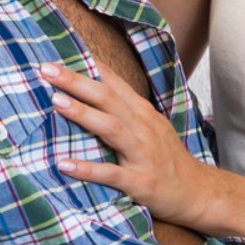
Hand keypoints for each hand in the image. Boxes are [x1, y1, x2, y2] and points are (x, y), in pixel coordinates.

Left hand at [44, 62, 219, 225]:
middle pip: (108, 98)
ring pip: (111, 128)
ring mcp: (142, 154)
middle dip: (77, 82)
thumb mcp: (150, 126)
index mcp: (142, 112)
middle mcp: (142, 128)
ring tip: (55, 102)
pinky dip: (87, 169)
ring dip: (83, 114)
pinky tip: (64, 164)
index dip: (88, 66)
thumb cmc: (167, 158)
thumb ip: (124, 110)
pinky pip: (111, 174)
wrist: (196, 191)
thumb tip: (93, 93)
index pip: (113, 82)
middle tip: (47, 69)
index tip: (60, 53)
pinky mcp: (140, 181)